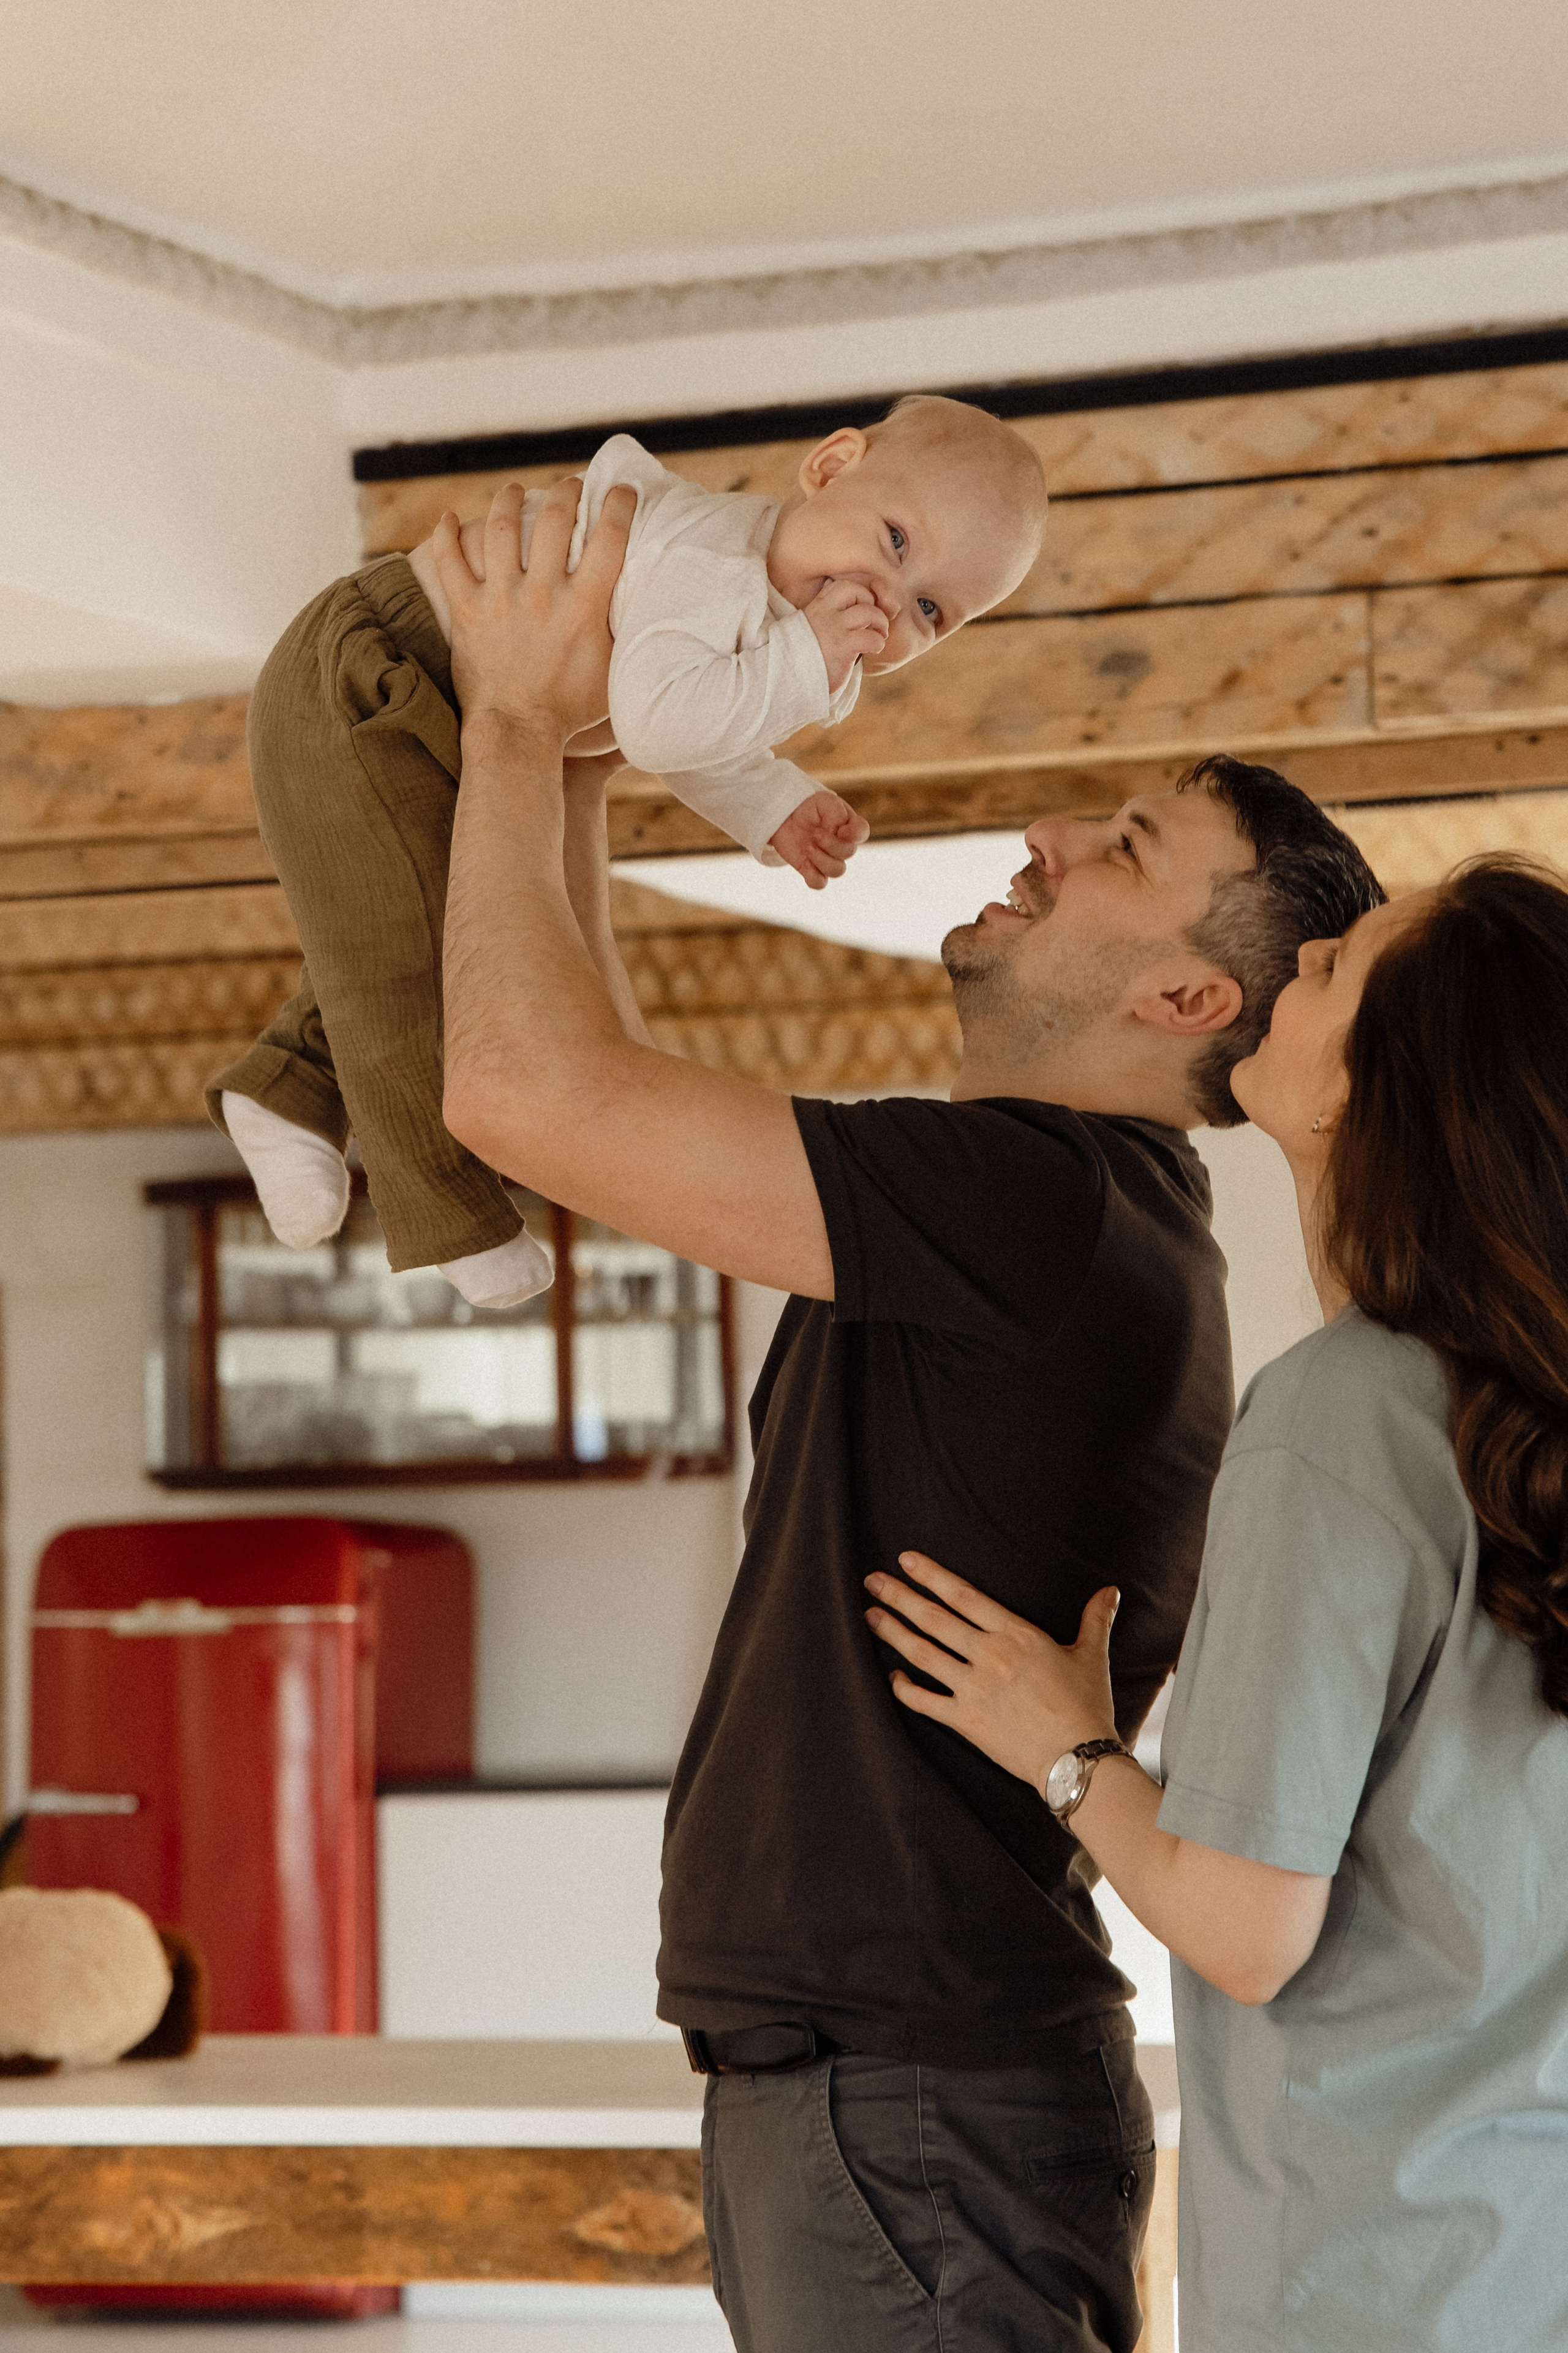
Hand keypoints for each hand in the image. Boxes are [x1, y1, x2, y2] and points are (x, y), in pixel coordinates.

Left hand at [430, 478, 635, 747]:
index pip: (609, 537)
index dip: (619, 505)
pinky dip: (445, 536)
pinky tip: (447, 519)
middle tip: (571, 486)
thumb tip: (642, 609)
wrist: (517, 734)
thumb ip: (623, 635)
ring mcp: (500, 599)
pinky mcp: (466, 612)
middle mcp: (542, 594)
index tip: (622, 491)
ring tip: (515, 490)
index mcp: (584, 606)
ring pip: (501, 528)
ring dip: (509, 500)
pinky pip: (448, 562)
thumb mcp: (614, 673)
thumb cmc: (571, 712)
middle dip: (566, 492)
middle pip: (555, 519)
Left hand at [768, 790, 869, 889]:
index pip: (862, 832)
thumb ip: (835, 813)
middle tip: (815, 833)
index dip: (855, 835)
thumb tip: (837, 832)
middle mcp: (842, 844)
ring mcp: (828, 859)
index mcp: (848, 825)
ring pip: (838, 871)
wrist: (786, 817)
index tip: (841, 831)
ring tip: (808, 847)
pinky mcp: (812, 870)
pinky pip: (820, 883)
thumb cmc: (810, 808)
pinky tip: (805, 863)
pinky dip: (813, 876)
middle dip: (831, 844)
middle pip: (849, 852)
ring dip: (822, 859)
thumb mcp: (823, 801)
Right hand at [804, 578, 888, 691]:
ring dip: (881, 624)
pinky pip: (872, 638)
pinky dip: (878, 643)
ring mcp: (835, 629)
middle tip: (875, 623)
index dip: (859, 595)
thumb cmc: (804, 656)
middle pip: (859, 594)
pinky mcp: (843, 647)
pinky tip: (873, 649)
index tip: (862, 609)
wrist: (789, 678)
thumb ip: (828, 617)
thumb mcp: (810, 628)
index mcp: (817, 607)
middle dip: (873, 607)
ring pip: (870, 613)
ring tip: (879, 636)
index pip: (844, 587)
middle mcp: (826, 613)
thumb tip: (854, 612)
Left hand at [864, 1553, 1119, 1794]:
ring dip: (892, 1632)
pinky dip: (903, 1688)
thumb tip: (1110, 1590)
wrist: (1078, 1758)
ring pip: (922, 1654)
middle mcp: (988, 1655)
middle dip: (899, 1596)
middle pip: (933, 1619)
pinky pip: (925, 1701)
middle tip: (872, 1580)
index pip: (963, 1595)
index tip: (905, 1559)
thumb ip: (1094, 1619)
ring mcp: (973, 1688)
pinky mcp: (965, 1720)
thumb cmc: (1086, 1706)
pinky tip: (891, 1677)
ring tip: (870, 1615)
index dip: (931, 1575)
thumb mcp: (1091, 1656)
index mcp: (1015, 1634)